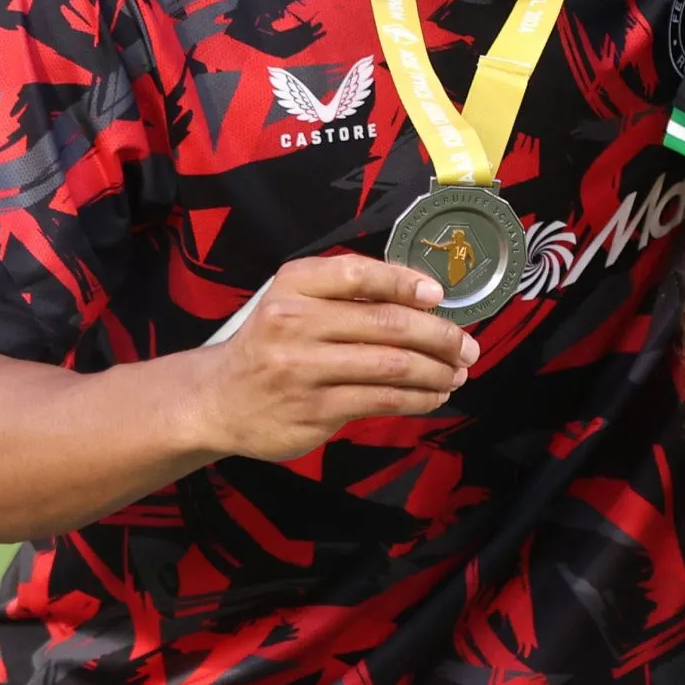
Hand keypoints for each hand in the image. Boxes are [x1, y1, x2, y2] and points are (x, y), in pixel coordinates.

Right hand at [188, 255, 477, 461]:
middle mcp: (294, 323)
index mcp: (294, 286)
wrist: (216, 400)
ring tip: (457, 373)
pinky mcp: (312, 410)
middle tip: (468, 346)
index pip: (358, 274)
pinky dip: (417, 398)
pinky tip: (433, 396)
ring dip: (436, 371)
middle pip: (388, 324)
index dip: (405, 282)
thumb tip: (426, 294)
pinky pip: (380, 400)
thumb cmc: (272, 342)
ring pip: (391, 366)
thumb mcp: (296, 301)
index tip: (438, 294)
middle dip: (440, 336)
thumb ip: (349, 292)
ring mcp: (302, 370)